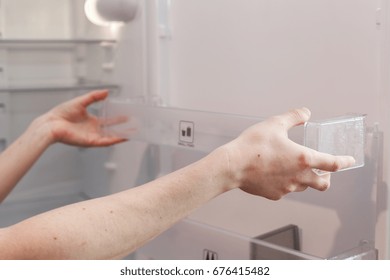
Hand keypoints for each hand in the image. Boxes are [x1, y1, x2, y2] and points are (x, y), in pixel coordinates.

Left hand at [44, 90, 125, 146]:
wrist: (52, 123)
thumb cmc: (61, 113)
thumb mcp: (81, 101)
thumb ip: (94, 97)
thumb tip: (107, 92)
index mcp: (91, 121)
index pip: (108, 121)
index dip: (118, 119)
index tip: (127, 115)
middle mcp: (93, 130)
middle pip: (112, 130)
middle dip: (124, 128)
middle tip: (135, 125)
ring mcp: (92, 136)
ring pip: (111, 137)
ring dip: (122, 135)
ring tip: (133, 133)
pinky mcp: (90, 142)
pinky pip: (105, 142)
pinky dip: (115, 140)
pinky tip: (123, 138)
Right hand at [223, 107, 354, 199]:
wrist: (233, 166)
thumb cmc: (253, 145)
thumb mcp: (275, 124)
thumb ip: (294, 117)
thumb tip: (306, 113)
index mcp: (303, 158)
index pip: (332, 163)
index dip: (344, 161)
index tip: (349, 161)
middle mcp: (299, 177)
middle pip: (323, 184)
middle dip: (326, 177)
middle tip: (323, 171)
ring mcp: (287, 188)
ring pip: (303, 187)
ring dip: (305, 179)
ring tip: (295, 169)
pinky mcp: (275, 194)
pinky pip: (286, 190)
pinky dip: (286, 183)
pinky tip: (276, 175)